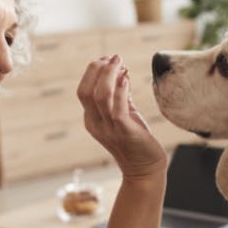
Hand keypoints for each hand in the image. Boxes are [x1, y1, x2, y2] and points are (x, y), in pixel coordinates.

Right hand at [77, 55, 166, 178]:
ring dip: (109, 76)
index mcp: (92, 119)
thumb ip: (120, 96)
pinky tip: (125, 78)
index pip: (83, 90)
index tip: (107, 58)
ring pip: (100, 97)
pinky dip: (120, 91)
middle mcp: (96, 124)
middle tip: (113, 57)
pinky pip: (117, 109)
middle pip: (86, 91)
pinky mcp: (125, 132)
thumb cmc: (136, 142)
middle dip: (97, 70)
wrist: (144, 170)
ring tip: (119, 62)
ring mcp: (109, 129)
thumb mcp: (124, 115)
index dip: (92, 72)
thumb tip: (121, 72)